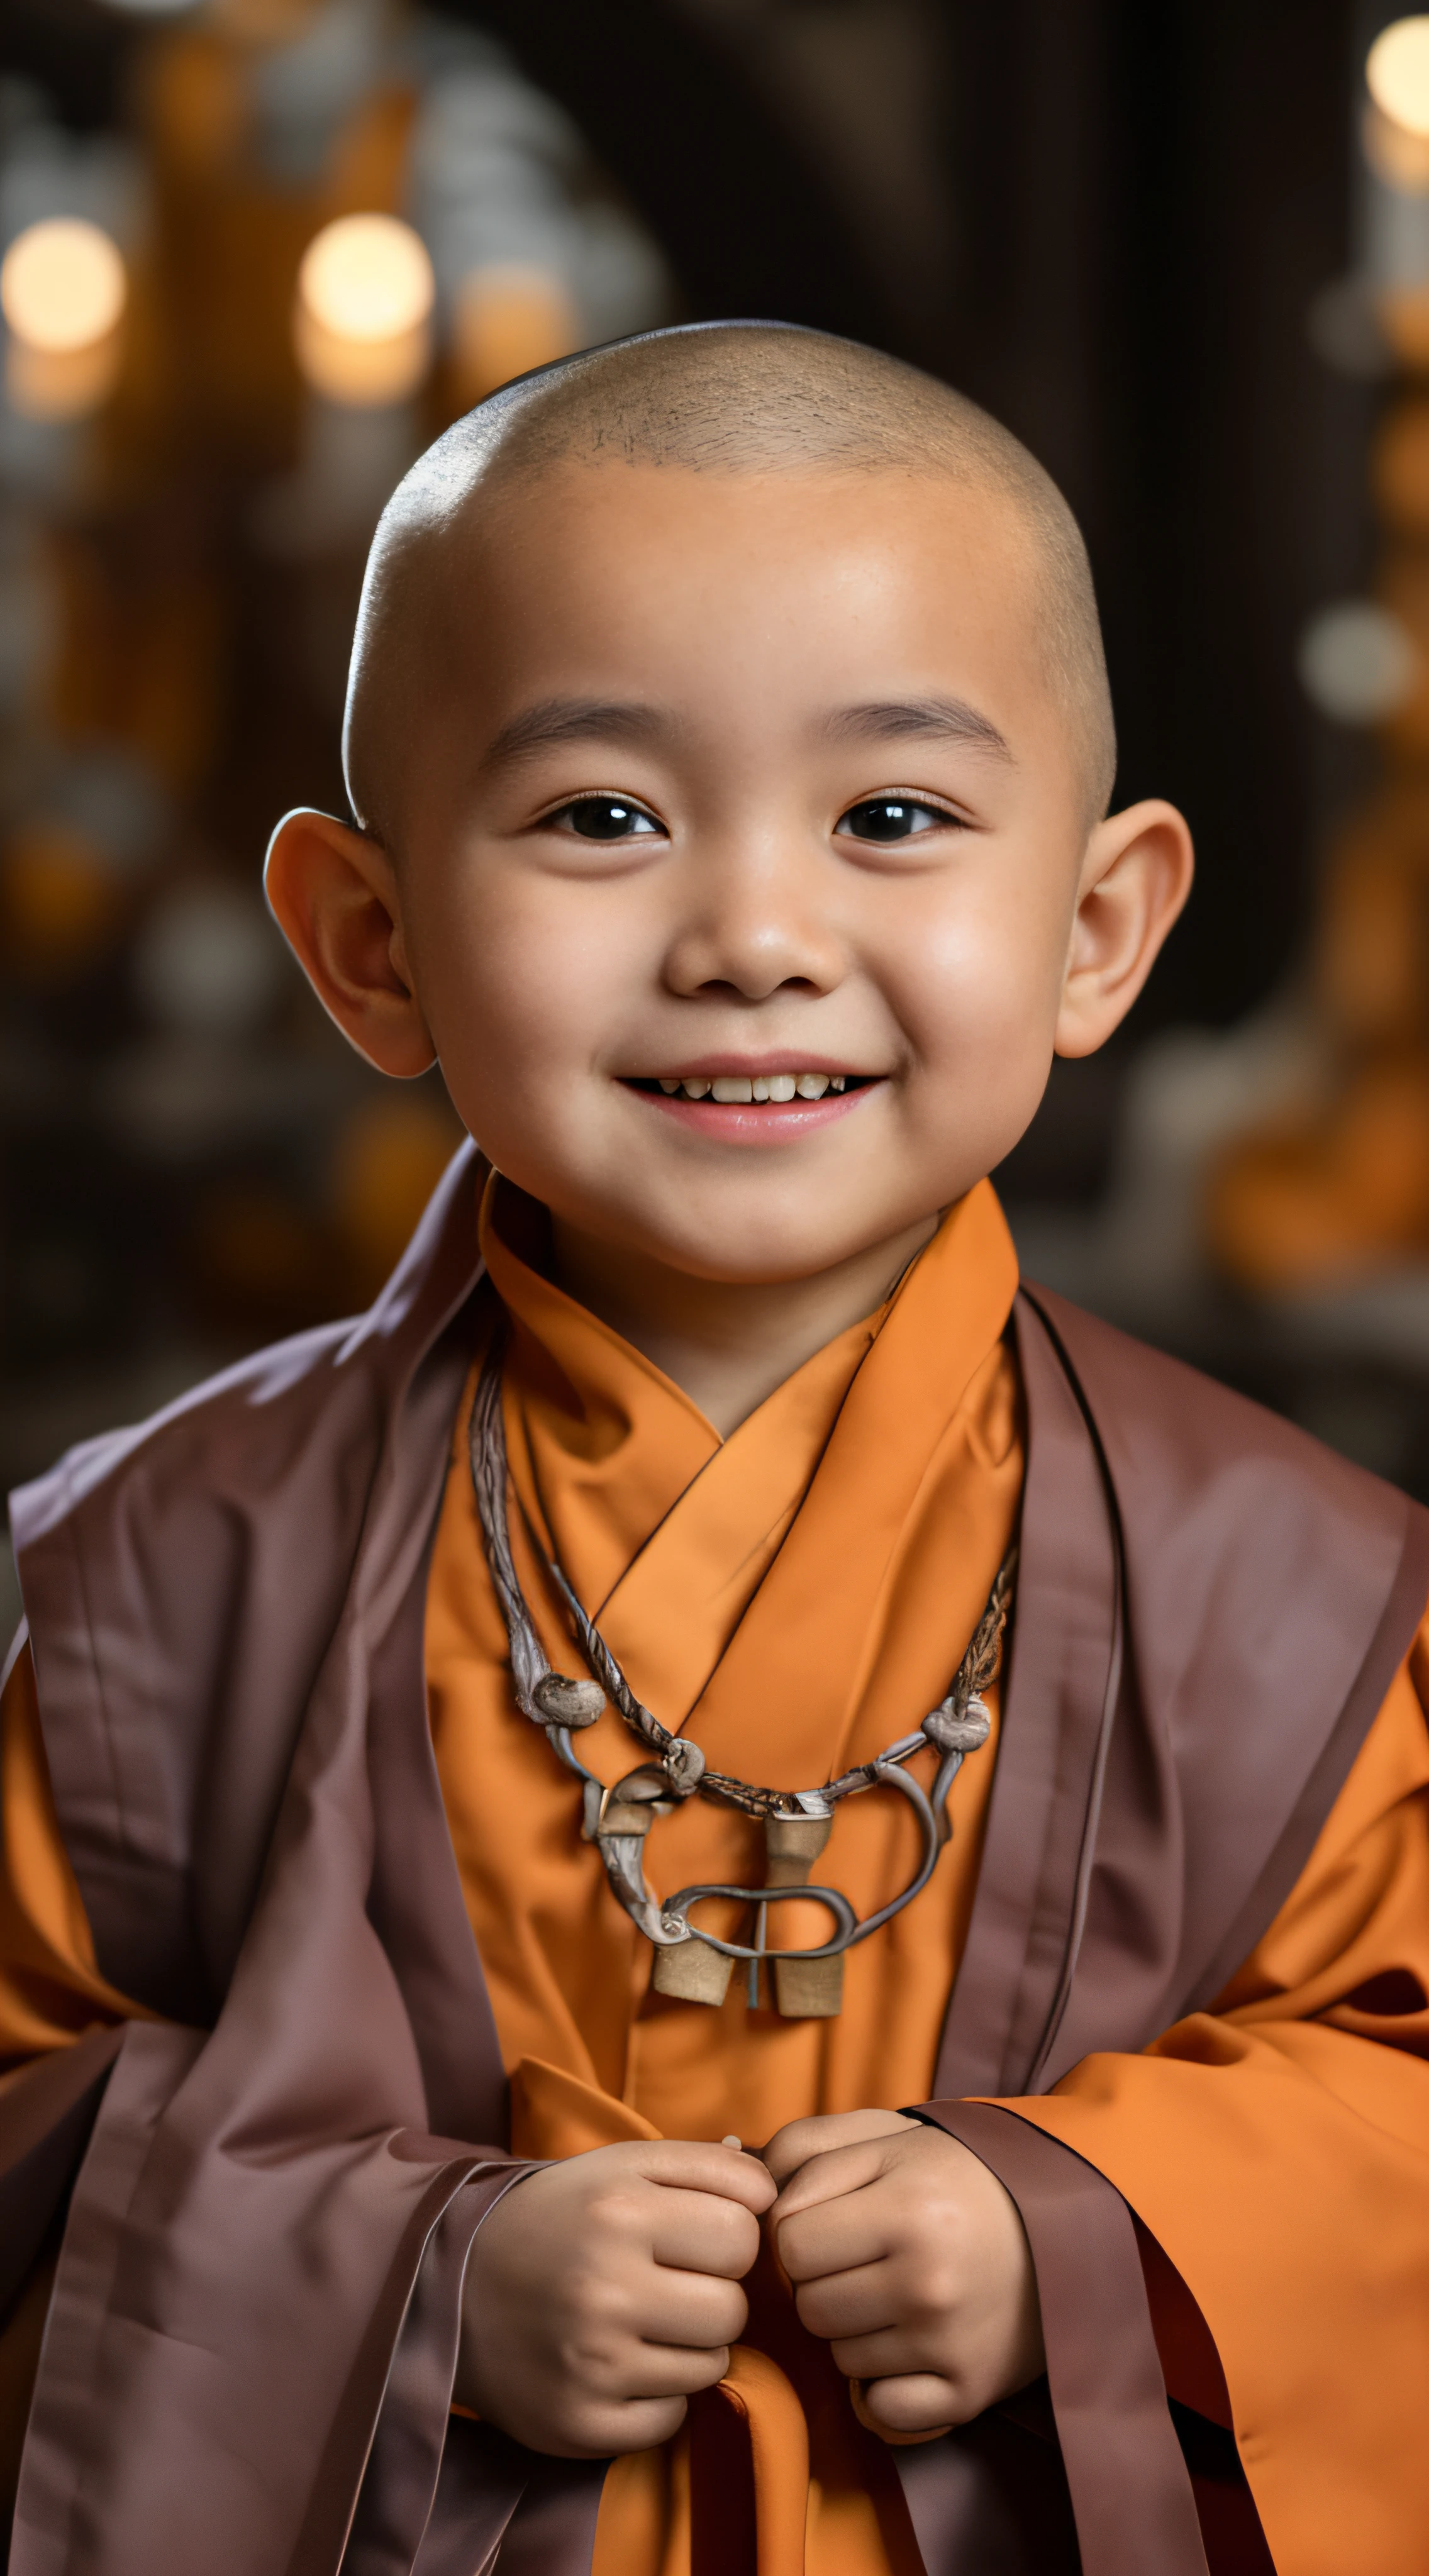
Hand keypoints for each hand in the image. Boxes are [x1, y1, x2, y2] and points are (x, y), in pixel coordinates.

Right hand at [455, 2140, 775, 2455]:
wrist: (453, 2285)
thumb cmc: (558, 2218)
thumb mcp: (622, 2167)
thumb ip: (705, 2166)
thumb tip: (773, 2191)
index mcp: (620, 2210)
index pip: (743, 2235)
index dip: (729, 2236)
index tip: (696, 2238)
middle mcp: (606, 2287)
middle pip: (733, 2309)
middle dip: (714, 2295)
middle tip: (672, 2284)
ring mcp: (593, 2363)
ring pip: (710, 2367)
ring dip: (691, 2346)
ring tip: (643, 2322)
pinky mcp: (581, 2424)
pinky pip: (672, 2418)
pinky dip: (658, 2396)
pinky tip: (621, 2364)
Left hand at [763, 2109, 1044, 2433]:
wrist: (1059, 2225)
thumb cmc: (954, 2177)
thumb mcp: (884, 2137)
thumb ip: (807, 2149)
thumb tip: (753, 2198)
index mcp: (906, 2210)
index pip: (790, 2246)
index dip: (801, 2234)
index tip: (836, 2224)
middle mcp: (927, 2283)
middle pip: (810, 2307)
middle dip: (826, 2283)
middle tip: (869, 2259)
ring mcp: (947, 2345)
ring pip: (839, 2358)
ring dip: (854, 2330)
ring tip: (896, 2294)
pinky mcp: (966, 2393)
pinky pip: (880, 2409)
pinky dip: (883, 2385)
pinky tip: (908, 2346)